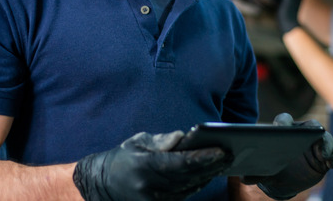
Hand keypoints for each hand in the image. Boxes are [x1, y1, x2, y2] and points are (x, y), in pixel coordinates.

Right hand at [73, 131, 230, 200]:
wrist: (102, 185)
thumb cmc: (122, 158)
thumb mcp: (138, 142)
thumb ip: (162, 141)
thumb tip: (183, 137)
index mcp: (145, 167)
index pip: (181, 163)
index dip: (204, 157)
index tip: (221, 150)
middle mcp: (151, 187)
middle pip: (190, 177)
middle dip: (212, 166)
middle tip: (230, 154)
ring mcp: (155, 200)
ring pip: (190, 188)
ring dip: (208, 175)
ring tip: (225, 162)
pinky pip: (184, 195)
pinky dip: (198, 184)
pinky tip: (209, 174)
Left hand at [243, 113, 332, 199]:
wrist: (284, 180)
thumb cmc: (271, 168)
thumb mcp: (263, 170)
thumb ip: (256, 173)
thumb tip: (244, 178)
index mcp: (284, 131)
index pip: (285, 121)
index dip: (283, 123)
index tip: (282, 128)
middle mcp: (302, 134)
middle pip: (311, 126)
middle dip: (314, 130)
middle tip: (316, 135)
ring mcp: (316, 145)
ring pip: (326, 138)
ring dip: (327, 144)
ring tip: (325, 155)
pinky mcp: (325, 158)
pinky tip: (332, 165)